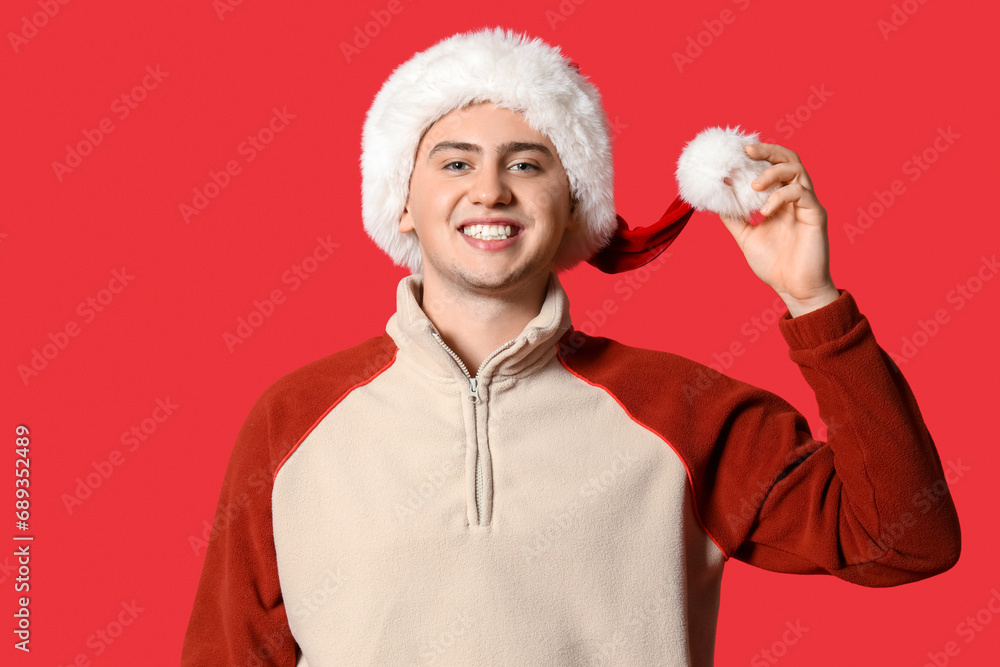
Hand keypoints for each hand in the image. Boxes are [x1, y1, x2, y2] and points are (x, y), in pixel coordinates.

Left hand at [718, 143, 838, 316]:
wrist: (794, 289)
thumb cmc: (774, 264)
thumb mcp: (746, 236)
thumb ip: (734, 217)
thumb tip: (717, 197)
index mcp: (780, 200)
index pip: (772, 167)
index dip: (757, 156)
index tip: (735, 152)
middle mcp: (796, 197)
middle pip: (789, 159)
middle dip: (767, 151)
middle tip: (746, 151)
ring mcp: (808, 204)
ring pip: (797, 170)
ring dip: (772, 172)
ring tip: (753, 186)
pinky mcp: (816, 215)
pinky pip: (800, 193)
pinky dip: (779, 197)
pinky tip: (765, 211)